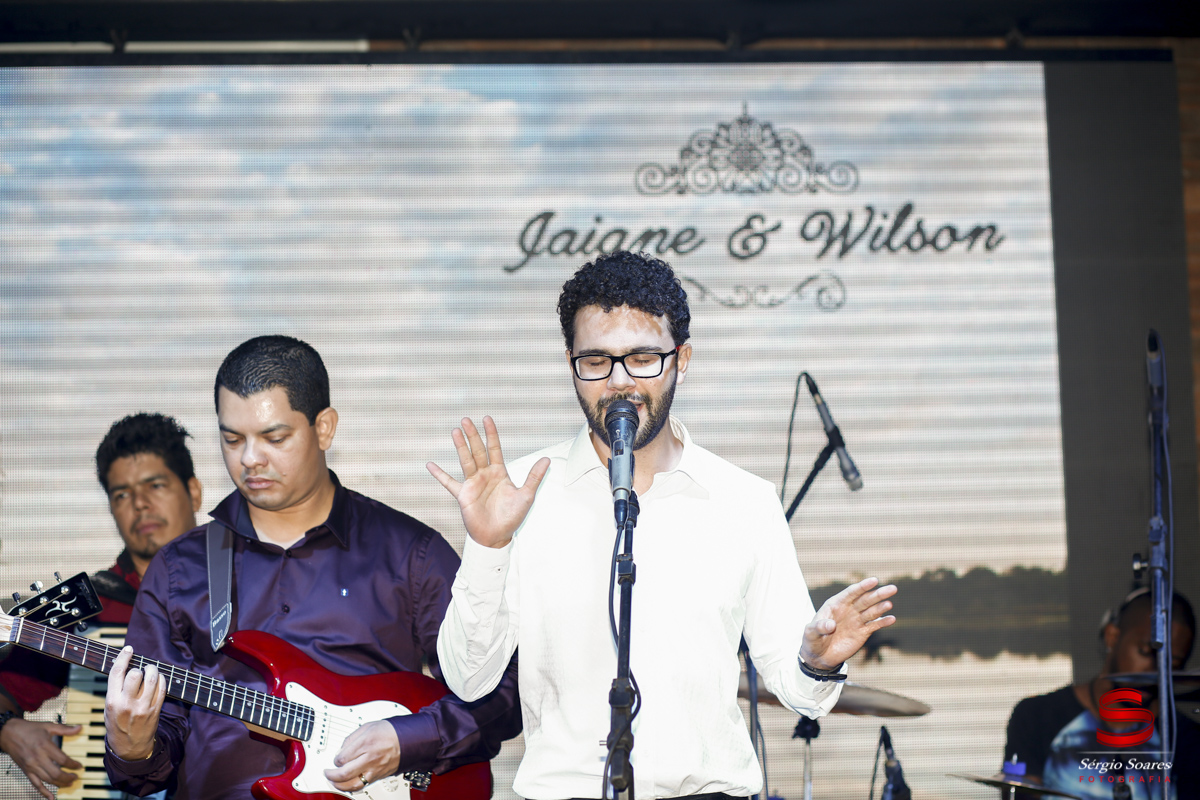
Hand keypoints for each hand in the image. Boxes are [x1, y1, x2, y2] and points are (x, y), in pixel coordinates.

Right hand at [0, 717, 81, 799]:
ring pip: (47, 780)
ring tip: (69, 783)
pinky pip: (35, 784)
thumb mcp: (48, 726)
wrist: (9, 733)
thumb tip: (79, 728)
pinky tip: (51, 797)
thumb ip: (64, 729)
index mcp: (45, 746)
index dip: (73, 764)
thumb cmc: (28, 729)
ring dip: (60, 784)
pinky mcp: (26, 771)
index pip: (62, 760)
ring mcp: (31, 766)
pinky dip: (43, 791)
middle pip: (56, 773)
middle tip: (75, 777)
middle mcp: (38, 758)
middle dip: (68, 777)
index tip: (79, 766)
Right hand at [104, 646, 165, 760]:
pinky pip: (162, 688)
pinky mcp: (155, 710)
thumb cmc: (117, 726)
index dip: (123, 657)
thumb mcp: (109, 708)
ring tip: (151, 670)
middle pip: (136, 674)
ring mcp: (143, 707)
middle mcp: (127, 704)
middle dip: (139, 667)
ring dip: (153, 670)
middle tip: (141, 668)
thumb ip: (116, 690)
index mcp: (112, 701)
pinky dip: (161, 679)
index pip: (117, 673)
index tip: (128, 649)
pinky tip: (158, 678)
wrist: (129, 748)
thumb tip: (125, 667)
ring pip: (151, 679)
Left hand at [324, 720, 400, 792]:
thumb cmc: (389, 732)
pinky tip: (346, 785)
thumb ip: (352, 738)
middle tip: (327, 772)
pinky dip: (352, 787)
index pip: (342, 757)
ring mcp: (375, 769)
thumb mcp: (368, 726)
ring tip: (333, 782)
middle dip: (331, 775)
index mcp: (366, 743)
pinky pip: (363, 786)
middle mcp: (370, 758)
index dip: (335, 759)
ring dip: (339, 785)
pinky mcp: (379, 776)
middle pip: (345, 773)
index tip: (336, 758)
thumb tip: (341, 750)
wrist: (408, 740)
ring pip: (353, 784)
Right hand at [427, 416, 549, 548]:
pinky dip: (439, 474)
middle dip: (472, 435)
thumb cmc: (512, 517)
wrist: (498, 536)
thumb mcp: (526, 495)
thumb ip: (534, 477)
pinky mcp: (463, 495)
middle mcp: (485, 475)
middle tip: (466, 419)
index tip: (486, 419)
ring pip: (465, 460)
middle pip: (478, 450)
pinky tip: (430, 465)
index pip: (494, 448)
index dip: (491, 433)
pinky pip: (448, 483)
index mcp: (499, 472)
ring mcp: (473, 484)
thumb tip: (547, 459)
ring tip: (455, 431)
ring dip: (460, 446)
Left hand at [800, 577, 896, 670]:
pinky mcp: (863, 632)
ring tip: (888, 604)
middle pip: (865, 599)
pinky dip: (883, 622)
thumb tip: (831, 625)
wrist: (819, 656)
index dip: (862, 586)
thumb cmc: (812, 640)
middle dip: (878, 594)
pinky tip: (891, 619)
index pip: (851, 593)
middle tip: (892, 588)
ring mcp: (856, 620)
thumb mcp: (810, 632)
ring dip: (881, 607)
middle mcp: (849, 609)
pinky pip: (874, 625)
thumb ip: (819, 626)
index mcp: (836, 604)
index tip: (874, 581)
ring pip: (871, 611)